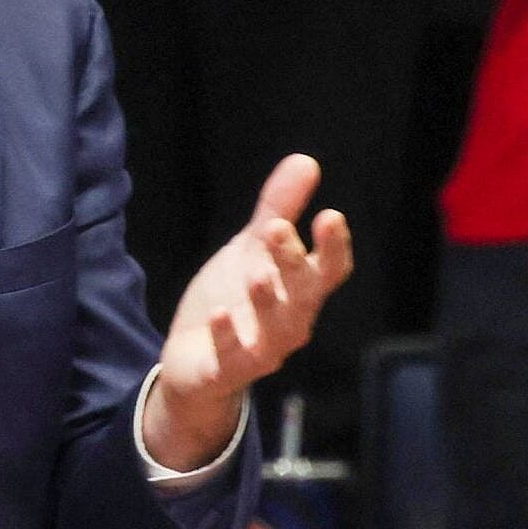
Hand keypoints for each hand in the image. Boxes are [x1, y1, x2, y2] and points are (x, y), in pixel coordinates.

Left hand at [143, 153, 352, 469]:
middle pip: (302, 295)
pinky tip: (218, 313)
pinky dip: (227, 336)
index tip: (331, 215)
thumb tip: (306, 160)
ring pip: (276, 331)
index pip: (329, 270)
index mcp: (298, 290)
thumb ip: (278, 208)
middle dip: (293, 263)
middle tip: (278, 228)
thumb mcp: (252, 248)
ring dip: (268, 302)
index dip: (333, 247)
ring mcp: (260, 348)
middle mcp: (288, 321)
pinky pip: (232, 356)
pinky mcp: (226, 368)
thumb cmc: (234, 298)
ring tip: (257, 274)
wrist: (194, 359)